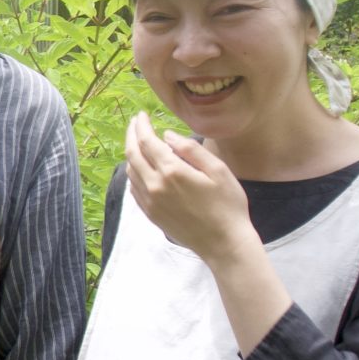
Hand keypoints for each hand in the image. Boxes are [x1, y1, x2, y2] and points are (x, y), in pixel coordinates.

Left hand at [124, 112, 258, 264]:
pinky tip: (140, 168)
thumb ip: (191, 149)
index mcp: (172, 172)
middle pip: (132, 154)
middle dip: (131, 135)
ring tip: (138, 142)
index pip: (147, 142)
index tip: (142, 115)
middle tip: (136, 123)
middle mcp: (155, 186)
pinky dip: (133, 173)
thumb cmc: (228, 205)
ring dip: (131, 153)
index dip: (142, 126)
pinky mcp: (150, 214)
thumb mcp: (218, 170)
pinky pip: (133, 188)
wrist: (224, 243)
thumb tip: (168, 136)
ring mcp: (150, 202)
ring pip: (130, 171)